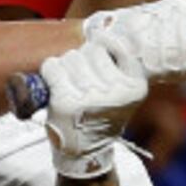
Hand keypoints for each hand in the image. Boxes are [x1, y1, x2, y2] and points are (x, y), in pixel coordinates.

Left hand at [36, 39, 149, 179]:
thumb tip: (104, 31)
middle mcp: (115, 91)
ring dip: (65, 66)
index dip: (104, 45)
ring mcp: (91, 97)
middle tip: (80, 79)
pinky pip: (53, 67)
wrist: (86, 154)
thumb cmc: (101, 117)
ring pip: (72, 56)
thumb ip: (119, 67)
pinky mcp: (67, 102)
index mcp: (134, 87)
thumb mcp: (122, 94)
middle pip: (91, 50)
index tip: (99, 49)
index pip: (117, 45)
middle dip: (82, 60)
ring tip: (69, 84)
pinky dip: (50, 70)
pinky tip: (55, 83)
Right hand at [82, 0, 185, 82]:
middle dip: (178, 64)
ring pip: (171, 52)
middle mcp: (178, 8)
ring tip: (148, 59)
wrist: (116, 46)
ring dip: (160, 65)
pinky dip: (143, 62)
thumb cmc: (158, 55)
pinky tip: (136, 57)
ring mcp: (157, 12)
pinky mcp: (135, 21)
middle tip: (163, 63)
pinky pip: (149, 52)